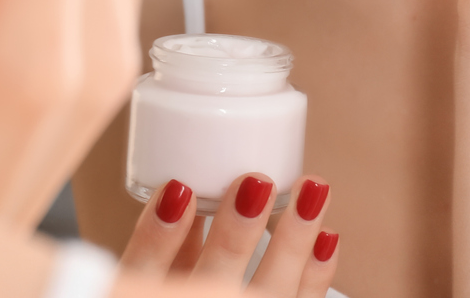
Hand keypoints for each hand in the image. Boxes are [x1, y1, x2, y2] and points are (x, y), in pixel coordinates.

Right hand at [118, 174, 340, 295]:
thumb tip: (180, 186)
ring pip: (270, 295)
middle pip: (214, 287)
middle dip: (237, 236)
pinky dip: (316, 274)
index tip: (179, 189)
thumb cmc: (176, 291)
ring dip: (293, 243)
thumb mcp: (147, 277)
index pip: (143, 274)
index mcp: (149, 297)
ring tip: (310, 191)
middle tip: (255, 183)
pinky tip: (326, 237)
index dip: (157, 236)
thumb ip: (158, 243)